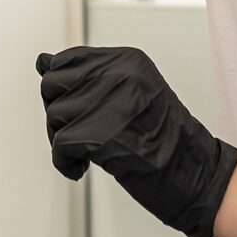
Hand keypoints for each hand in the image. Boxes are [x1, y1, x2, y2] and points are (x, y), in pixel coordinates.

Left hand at [38, 45, 236, 236]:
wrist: (196, 176)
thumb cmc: (163, 139)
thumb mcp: (128, 94)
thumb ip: (86, 77)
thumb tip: (40, 60)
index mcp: (127, 59)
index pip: (64, 60)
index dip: (62, 90)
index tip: (80, 112)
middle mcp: (118, 74)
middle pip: (52, 85)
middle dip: (57, 114)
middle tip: (80, 135)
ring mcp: (110, 103)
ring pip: (53, 116)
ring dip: (63, 141)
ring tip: (88, 154)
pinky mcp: (101, 136)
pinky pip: (58, 146)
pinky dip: (64, 163)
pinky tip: (81, 168)